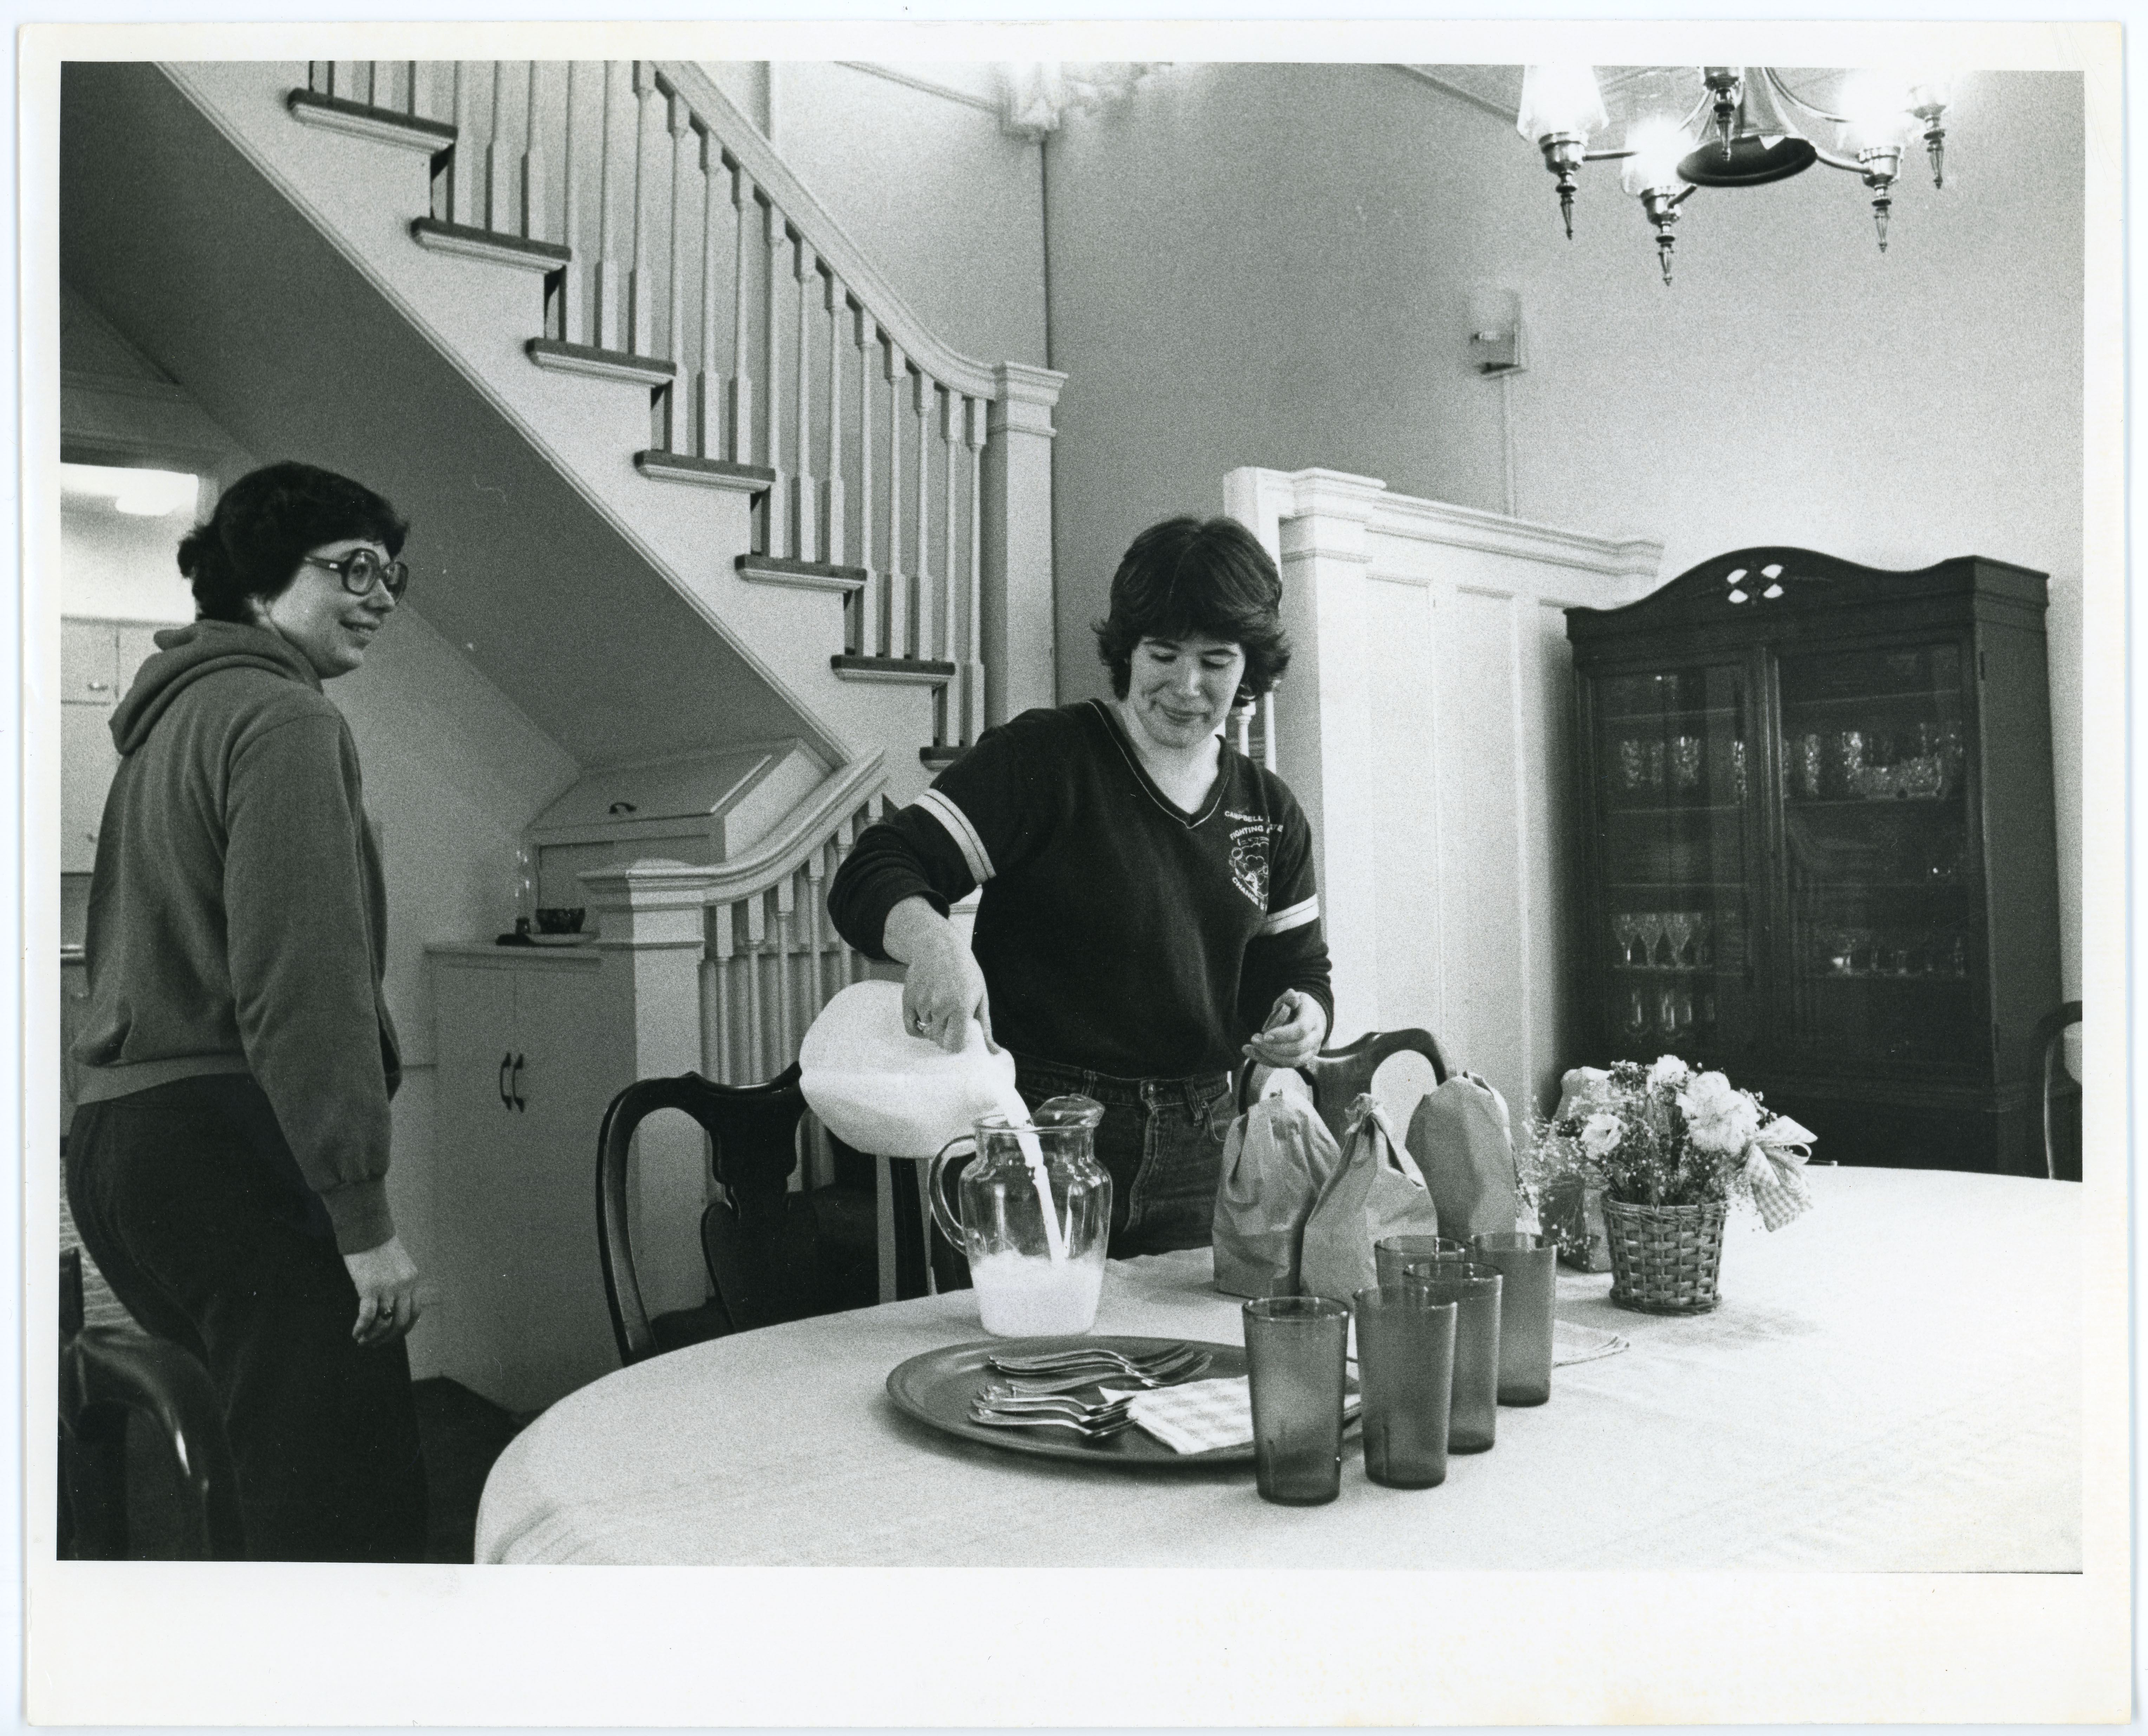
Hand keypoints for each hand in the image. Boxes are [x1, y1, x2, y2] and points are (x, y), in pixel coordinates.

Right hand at [343, 1235, 421, 1346]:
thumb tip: (392, 1304)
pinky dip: (362, 1328)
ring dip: (373, 1337)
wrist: (366, 1229)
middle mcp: (404, 1286)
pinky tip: (355, 1333)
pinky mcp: (370, 1288)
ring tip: (362, 1341)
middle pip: (402, 1322)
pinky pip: (368, 1316)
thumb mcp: (396, 1265)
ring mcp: (388, 1288)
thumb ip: (398, 1283)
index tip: (391, 1335)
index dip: (403, 1328)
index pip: (415, 1312)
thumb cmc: (376, 1246)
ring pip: (385, 1323)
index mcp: (412, 1280)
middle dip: (388, 1338)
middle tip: (374, 1344)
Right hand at [883, 897, 995, 1054]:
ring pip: (926, 1032)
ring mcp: (922, 1002)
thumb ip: (985, 1027)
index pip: (954, 1044)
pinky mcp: (908, 999)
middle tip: (951, 1020)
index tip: (960, 1036)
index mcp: (961, 1006)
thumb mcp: (980, 995)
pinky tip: (926, 1017)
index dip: (957, 1044)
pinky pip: (911, 1027)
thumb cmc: (964, 971)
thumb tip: (994, 1053)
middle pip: (939, 1040)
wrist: (938, 946)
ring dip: (933, 1026)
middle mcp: (940, 1006)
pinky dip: (918, 1026)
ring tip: (941, 1006)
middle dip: (945, 1035)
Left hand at [1243, 989, 1326, 1069]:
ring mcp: (1310, 1051)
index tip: (1265, 1035)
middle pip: (1297, 1049)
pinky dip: (1266, 1060)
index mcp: (1313, 1018)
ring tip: (1252, 1046)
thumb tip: (1290, 995)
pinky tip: (1250, 1051)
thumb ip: (1288, 997)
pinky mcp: (1301, 1060)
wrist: (1309, 1019)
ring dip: (1269, 1056)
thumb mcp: (1293, 998)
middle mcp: (1315, 1037)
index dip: (1283, 1034)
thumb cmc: (1297, 1007)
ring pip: (1292, 1061)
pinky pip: (1284, 1065)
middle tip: (1254, 1038)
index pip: (1301, 1029)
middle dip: (1273, 1047)